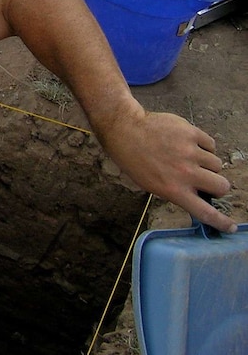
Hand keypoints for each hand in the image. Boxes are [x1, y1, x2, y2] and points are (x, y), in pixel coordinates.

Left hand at [97, 106, 235, 233]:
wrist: (126, 130)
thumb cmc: (134, 159)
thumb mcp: (150, 184)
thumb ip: (175, 191)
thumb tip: (196, 195)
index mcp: (173, 190)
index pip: (205, 211)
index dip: (221, 221)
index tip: (230, 226)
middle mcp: (185, 173)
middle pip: (222, 186)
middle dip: (218, 186)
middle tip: (207, 181)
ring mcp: (190, 152)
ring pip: (217, 164)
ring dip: (207, 163)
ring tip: (189, 157)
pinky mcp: (192, 133)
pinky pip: (211, 144)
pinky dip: (204, 146)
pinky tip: (188, 144)